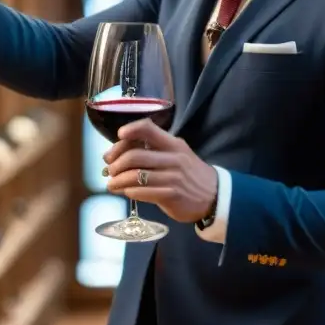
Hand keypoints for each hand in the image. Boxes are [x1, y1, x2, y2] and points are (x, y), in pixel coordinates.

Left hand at [103, 119, 217, 223]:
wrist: (214, 195)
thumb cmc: (190, 173)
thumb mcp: (178, 155)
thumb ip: (155, 151)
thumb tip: (122, 153)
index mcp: (173, 144)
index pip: (148, 128)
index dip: (130, 130)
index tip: (119, 136)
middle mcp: (172, 158)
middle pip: (134, 155)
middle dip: (116, 163)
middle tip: (110, 169)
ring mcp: (172, 177)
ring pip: (135, 175)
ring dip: (118, 180)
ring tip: (111, 184)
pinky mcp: (170, 195)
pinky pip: (142, 192)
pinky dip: (129, 191)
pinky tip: (125, 192)